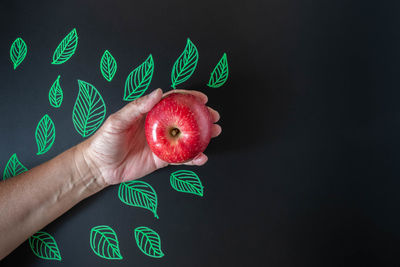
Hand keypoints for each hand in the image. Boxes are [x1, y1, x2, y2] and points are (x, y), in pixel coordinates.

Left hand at [78, 88, 220, 185]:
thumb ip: (137, 107)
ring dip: (201, 136)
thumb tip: (158, 92)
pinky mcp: (161, 160)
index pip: (172, 102)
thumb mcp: (117, 121)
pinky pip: (179, 158)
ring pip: (185, 138)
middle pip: (184, 119)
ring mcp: (161, 144)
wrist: (99, 167)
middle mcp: (158, 127)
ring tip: (214, 133)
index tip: (202, 98)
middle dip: (201, 117)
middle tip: (214, 117)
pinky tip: (201, 158)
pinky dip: (192, 158)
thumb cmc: (104, 140)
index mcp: (149, 114)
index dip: (188, 98)